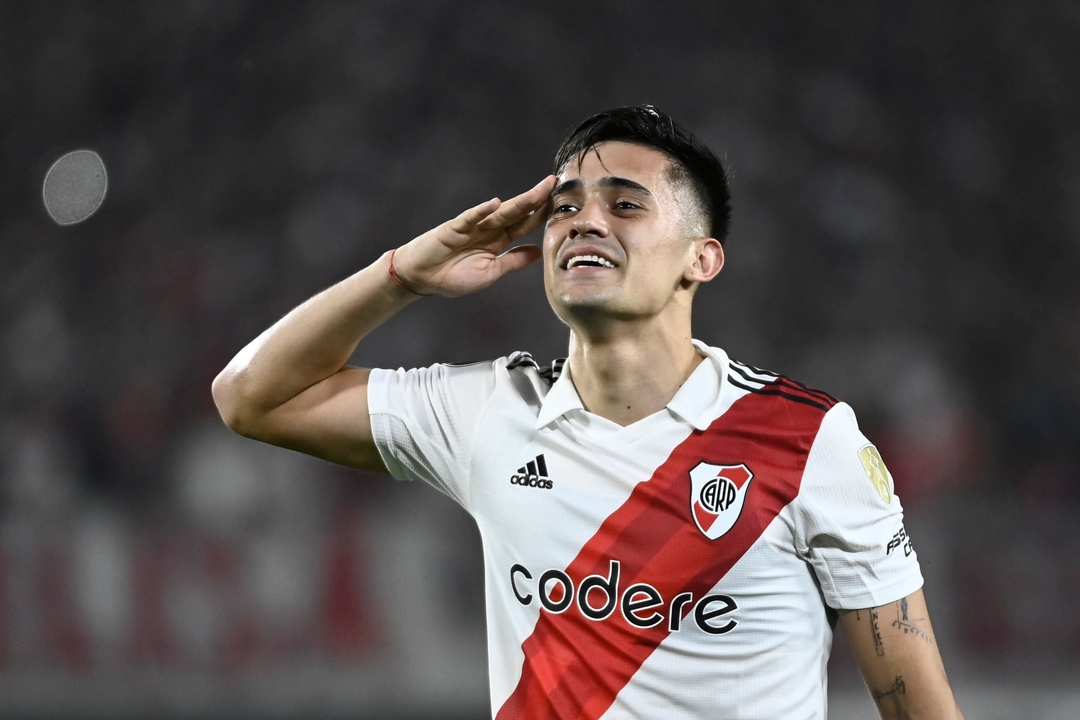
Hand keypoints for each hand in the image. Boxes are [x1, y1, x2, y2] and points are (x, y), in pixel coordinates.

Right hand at [391, 176, 555, 296]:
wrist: (422, 277)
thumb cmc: (454, 276)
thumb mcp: (490, 273)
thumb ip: (513, 261)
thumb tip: (539, 252)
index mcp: (498, 241)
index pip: (524, 224)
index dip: (541, 214)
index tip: (560, 203)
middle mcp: (488, 229)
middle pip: (517, 212)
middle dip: (536, 198)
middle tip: (554, 182)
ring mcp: (472, 226)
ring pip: (500, 212)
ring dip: (519, 201)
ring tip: (537, 191)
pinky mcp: (453, 228)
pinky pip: (470, 218)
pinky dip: (481, 211)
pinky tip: (496, 204)